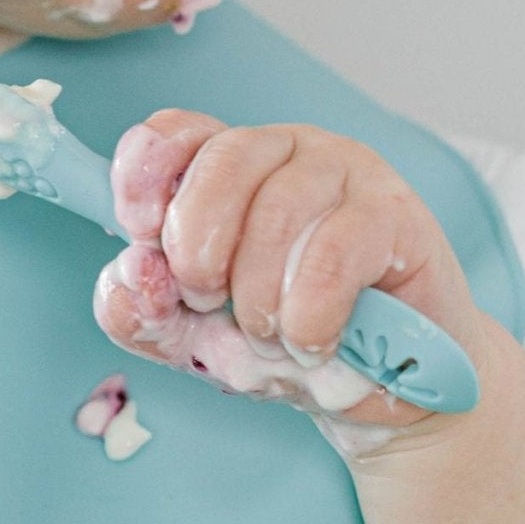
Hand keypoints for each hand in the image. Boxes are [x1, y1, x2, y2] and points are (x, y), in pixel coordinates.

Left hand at [92, 110, 490, 440]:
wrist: (384, 390)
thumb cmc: (284, 343)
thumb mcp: (192, 337)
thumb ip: (141, 310)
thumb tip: (130, 275)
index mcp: (228, 165)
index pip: (175, 132)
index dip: (144, 178)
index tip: (141, 236)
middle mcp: (285, 150)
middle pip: (222, 162)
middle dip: (198, 246)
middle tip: (206, 303)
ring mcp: (345, 172)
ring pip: (278, 211)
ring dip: (258, 297)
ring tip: (270, 337)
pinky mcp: (394, 212)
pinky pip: (334, 253)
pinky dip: (308, 315)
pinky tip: (311, 343)